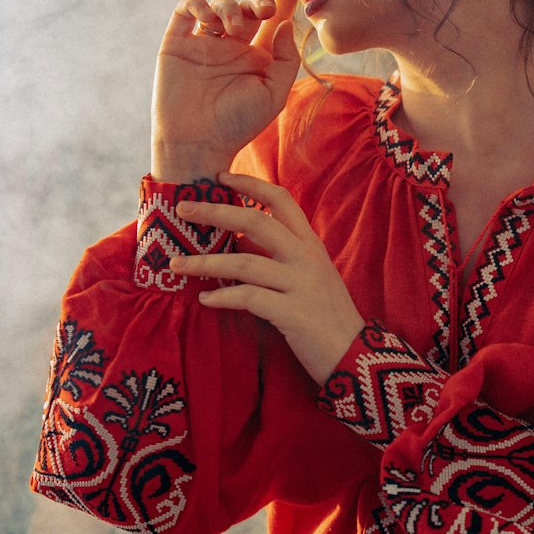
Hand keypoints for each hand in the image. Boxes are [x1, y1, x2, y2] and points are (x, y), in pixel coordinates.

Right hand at [152, 0, 301, 180]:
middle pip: (247, 6)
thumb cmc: (237, 124)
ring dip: (227, 6)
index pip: (274, 20)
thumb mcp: (273, 94)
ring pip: (218, 4)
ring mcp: (204, 43)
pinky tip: (207, 19)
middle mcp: (232, 46)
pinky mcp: (177, 42)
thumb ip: (285, 58)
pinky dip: (196, 5)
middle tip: (264, 10)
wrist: (196, 143)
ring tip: (229, 29)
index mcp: (258, 56)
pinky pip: (186, 10)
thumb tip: (284, 24)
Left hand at [170, 172, 364, 383]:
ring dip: (206, 262)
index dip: (250, 184)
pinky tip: (205, 299)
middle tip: (183, 209)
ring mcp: (301, 284)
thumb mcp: (308, 276)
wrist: (356, 357)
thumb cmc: (326, 316)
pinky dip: (223, 296)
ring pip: (245, 261)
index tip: (220, 176)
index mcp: (310, 244)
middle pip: (256, 221)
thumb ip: (280, 256)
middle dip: (215, 212)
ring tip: (177, 265)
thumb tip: (237, 240)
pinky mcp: (294, 314)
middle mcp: (307, 257)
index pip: (281, 200)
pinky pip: (249, 298)